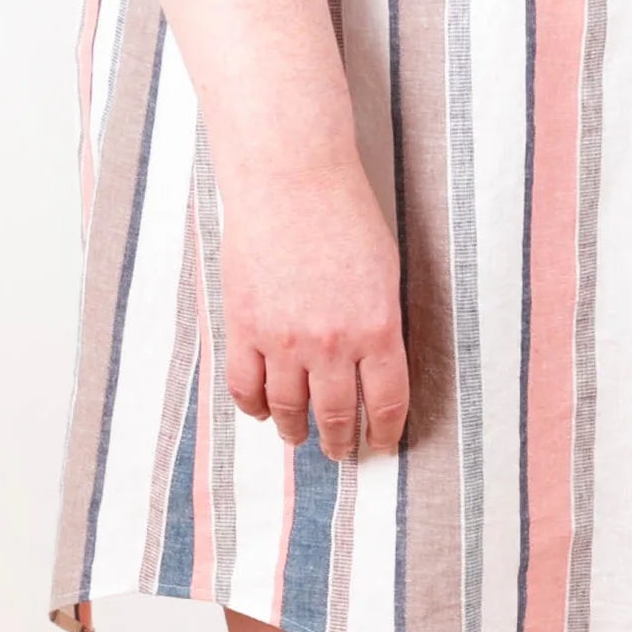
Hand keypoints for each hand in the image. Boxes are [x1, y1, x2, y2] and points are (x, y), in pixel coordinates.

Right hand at [218, 159, 409, 461]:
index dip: (384, 433)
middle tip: (340, 452)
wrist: (290, 179)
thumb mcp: (384, 270)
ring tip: (299, 437)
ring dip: (295, 430)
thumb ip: (380, 321)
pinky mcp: (245, 328)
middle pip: (336, 414)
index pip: (385, 403)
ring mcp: (283, 340)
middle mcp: (332, 345)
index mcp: (377, 329)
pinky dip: (253, 408)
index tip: (381, 445)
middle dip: (340, 441)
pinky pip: (246, 387)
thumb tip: (375, 362)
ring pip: (288, 409)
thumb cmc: (344, 212)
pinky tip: (261, 412)